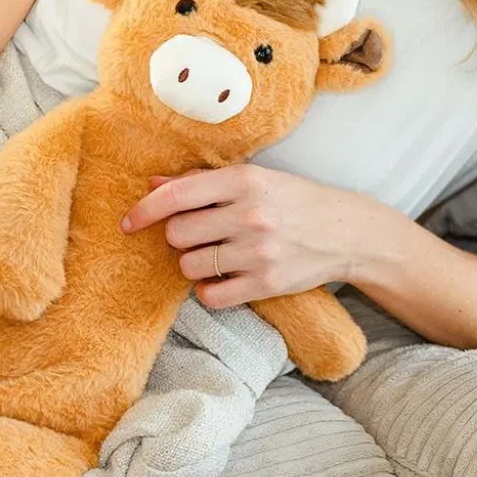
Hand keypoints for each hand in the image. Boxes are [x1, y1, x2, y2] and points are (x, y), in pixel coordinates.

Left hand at [121, 164, 372, 307]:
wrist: (348, 232)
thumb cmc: (292, 201)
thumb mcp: (253, 180)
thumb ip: (201, 183)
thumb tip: (153, 185)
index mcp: (244, 181)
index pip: (176, 196)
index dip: (144, 211)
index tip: (128, 223)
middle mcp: (250, 215)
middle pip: (176, 235)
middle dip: (179, 238)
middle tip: (202, 236)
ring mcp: (259, 252)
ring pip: (189, 266)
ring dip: (194, 264)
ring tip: (217, 256)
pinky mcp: (266, 284)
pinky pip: (211, 296)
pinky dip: (209, 291)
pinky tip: (223, 279)